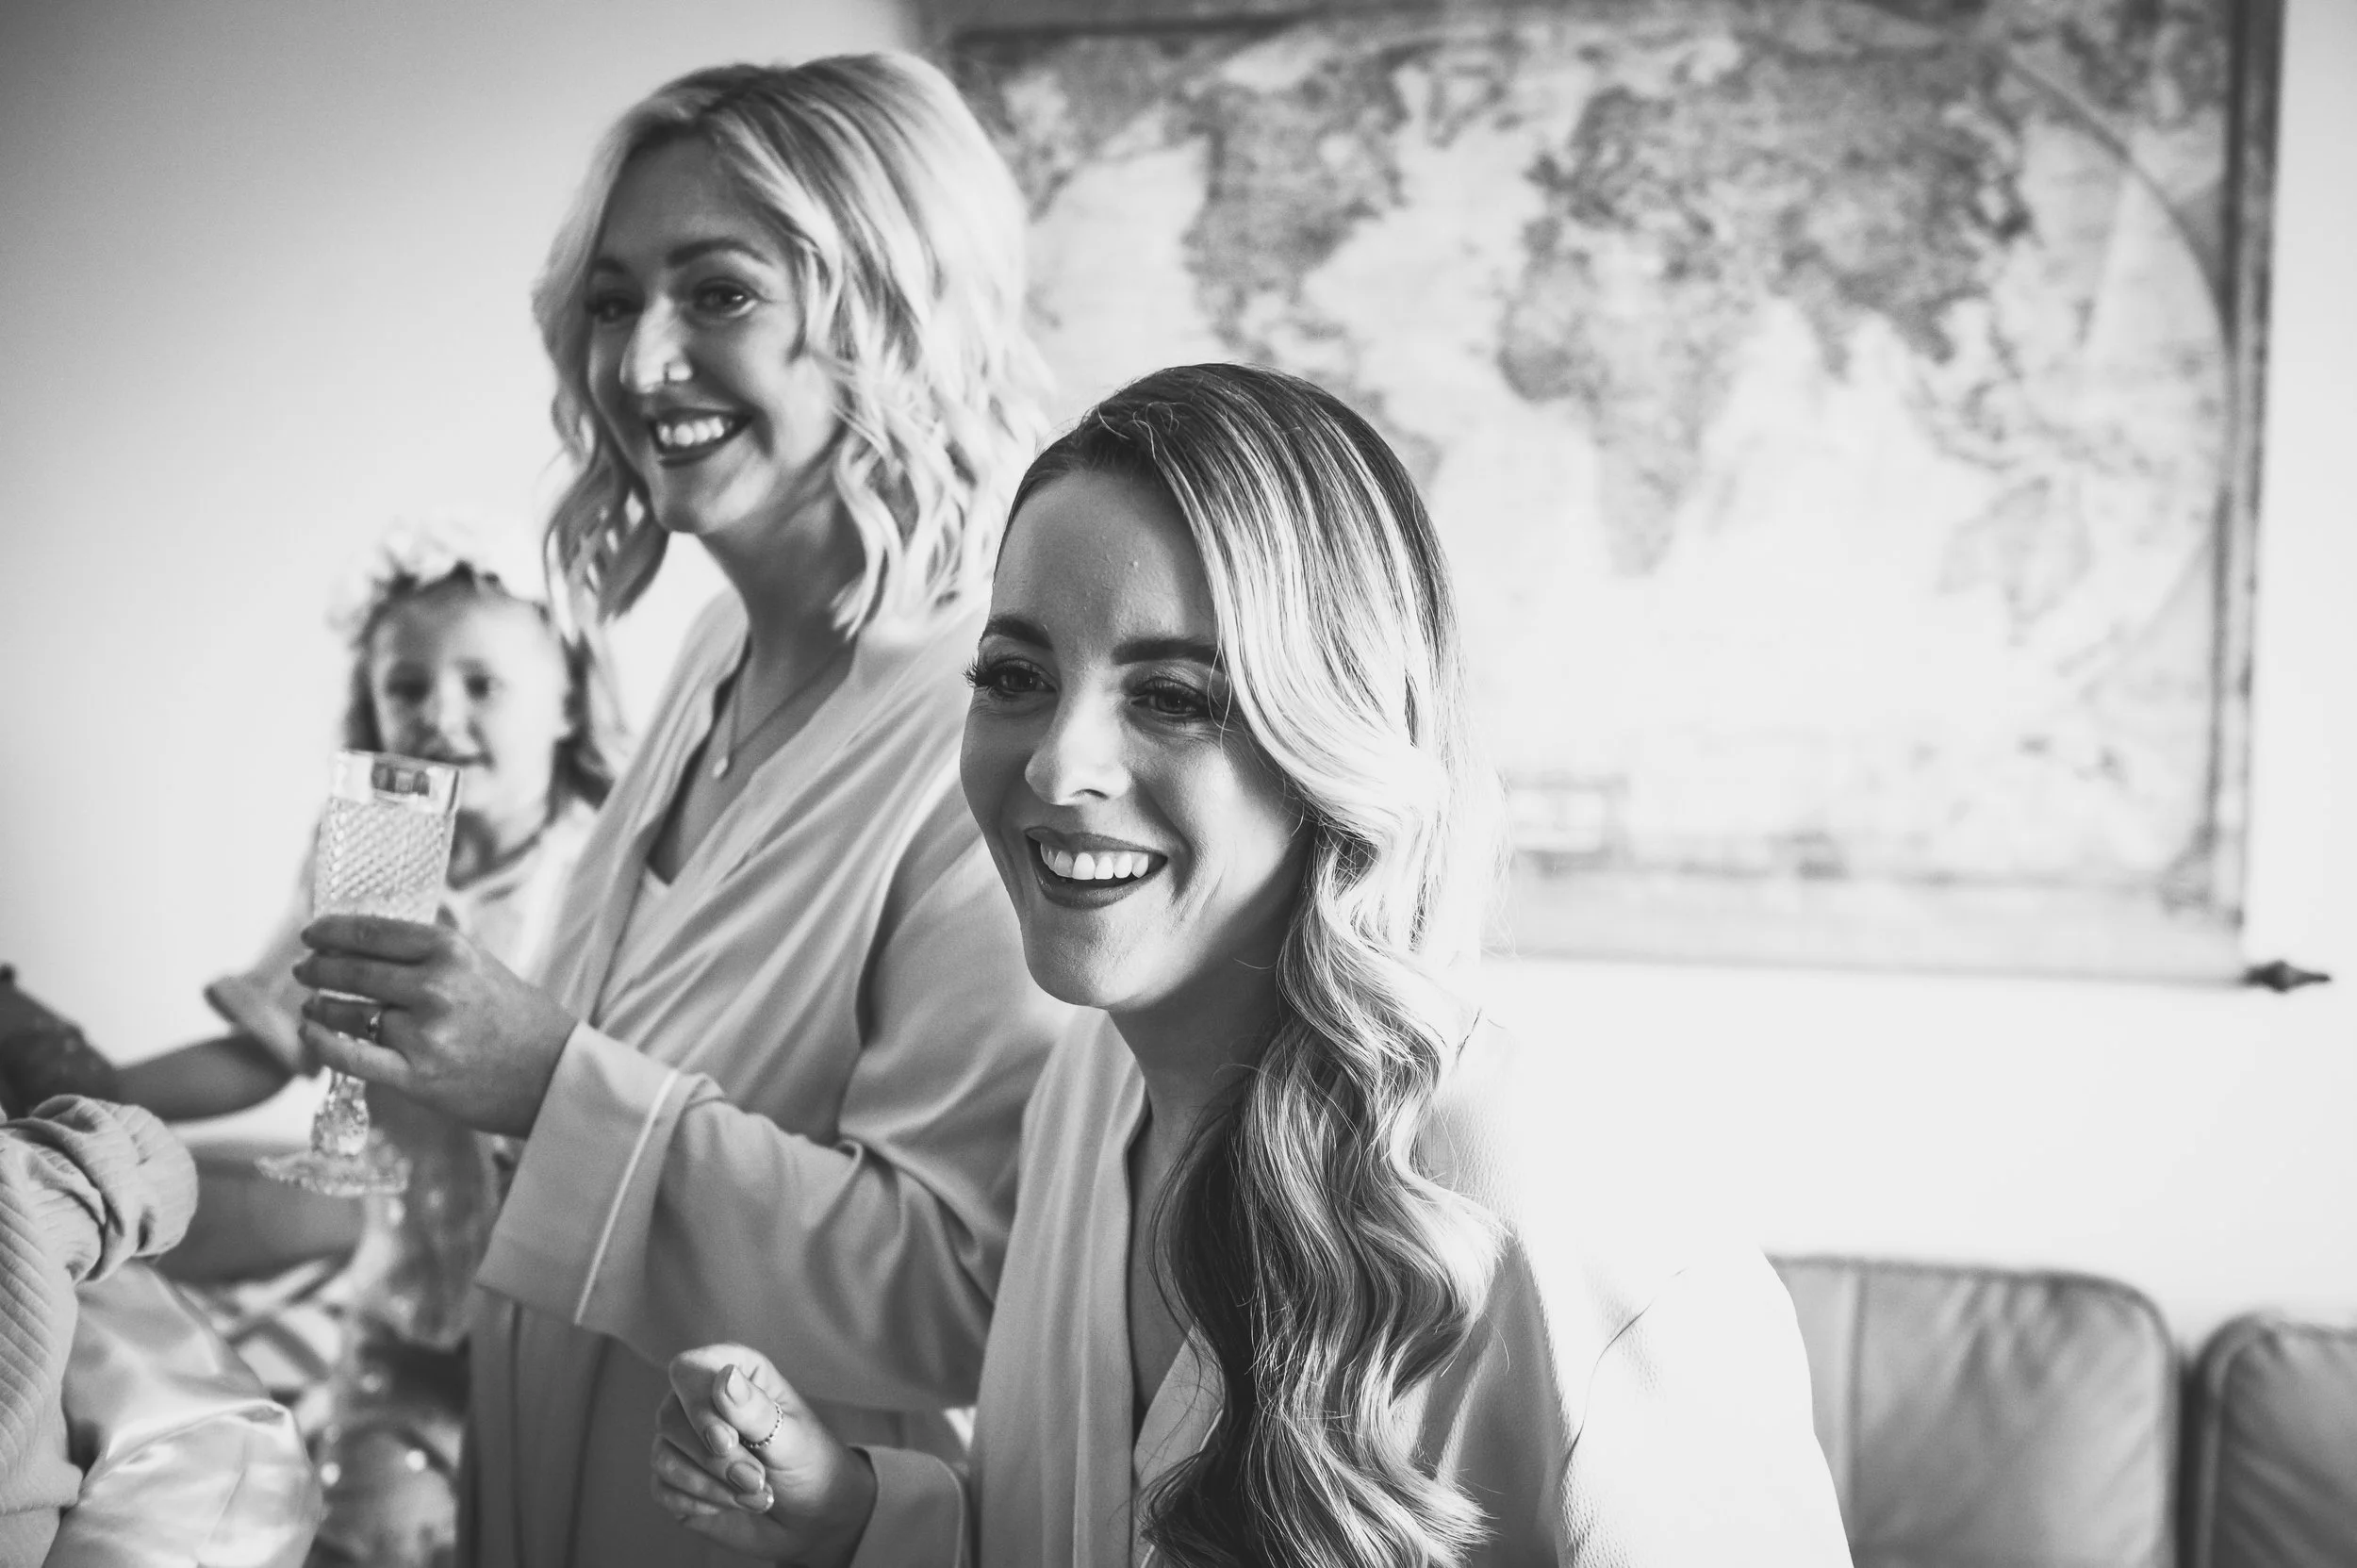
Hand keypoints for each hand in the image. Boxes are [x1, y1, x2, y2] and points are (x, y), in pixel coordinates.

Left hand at [293, 915, 575, 1137]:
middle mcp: (435, 986)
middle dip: (318, 967)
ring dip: (321, 1007)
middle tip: (303, 968)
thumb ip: (431, 955)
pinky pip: (352, 1056)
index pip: (373, 932)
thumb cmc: (521, 1019)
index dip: (333, 931)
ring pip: (350, 1013)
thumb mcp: (482, 966)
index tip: (313, 933)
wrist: (554, 1075)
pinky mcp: (415, 1076)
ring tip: (312, 1006)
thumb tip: (369, 944)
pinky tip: (309, 1032)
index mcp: (452, 950)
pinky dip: (323, 1043)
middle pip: (354, 970)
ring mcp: (423, 1033)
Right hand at [650, 1344, 875, 1566]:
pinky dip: (701, 1503)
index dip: (698, 1406)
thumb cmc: (806, 1461)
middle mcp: (699, 1399)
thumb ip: (756, 1410)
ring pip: (663, 1457)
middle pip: (670, 1418)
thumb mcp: (791, 1437)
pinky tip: (733, 1503)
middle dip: (714, 1459)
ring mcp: (683, 1440)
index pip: (688, 1370)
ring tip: (755, 1495)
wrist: (810, 1512)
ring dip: (710, 1485)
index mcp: (733, 1372)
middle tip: (756, 1479)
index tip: (725, 1442)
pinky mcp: (674, 1479)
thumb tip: (726, 1376)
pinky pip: (663, 1489)